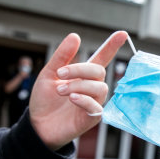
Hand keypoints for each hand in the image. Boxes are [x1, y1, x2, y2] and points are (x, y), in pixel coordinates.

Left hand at [29, 31, 127, 149]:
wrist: (36, 125)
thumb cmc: (45, 101)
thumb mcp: (48, 74)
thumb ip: (62, 56)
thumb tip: (75, 36)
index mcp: (83, 75)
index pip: (102, 58)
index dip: (112, 46)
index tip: (122, 33)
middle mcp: (91, 88)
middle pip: (99, 71)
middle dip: (79, 70)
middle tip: (60, 74)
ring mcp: (94, 102)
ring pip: (99, 87)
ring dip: (78, 85)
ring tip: (60, 91)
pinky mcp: (92, 118)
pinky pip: (97, 106)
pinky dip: (84, 99)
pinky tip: (72, 98)